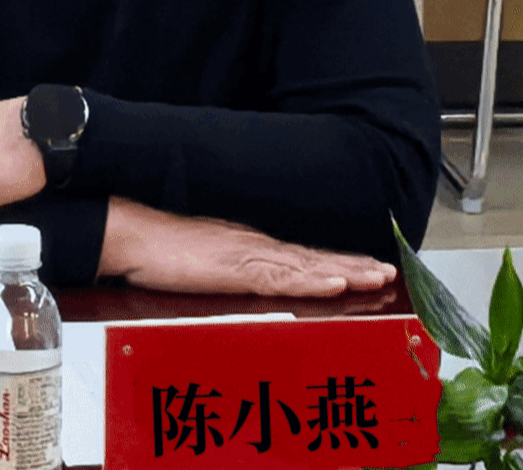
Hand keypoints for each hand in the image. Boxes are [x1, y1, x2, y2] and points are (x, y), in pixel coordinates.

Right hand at [98, 196, 394, 296]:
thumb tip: (247, 287)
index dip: (337, 263)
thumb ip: (229, 274)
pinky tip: (336, 282)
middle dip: (355, 265)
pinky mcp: (237, 269)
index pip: (302, 257)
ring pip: (308, 266)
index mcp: (249, 248)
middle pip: (314, 258)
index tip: (367, 268)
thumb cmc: (160, 252)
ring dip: (346, 270)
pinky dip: (313, 279)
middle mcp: (256, 247)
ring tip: (377, 277)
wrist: (133, 235)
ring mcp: (249, 256)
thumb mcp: (203, 266)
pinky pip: (283, 277)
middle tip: (389, 272)